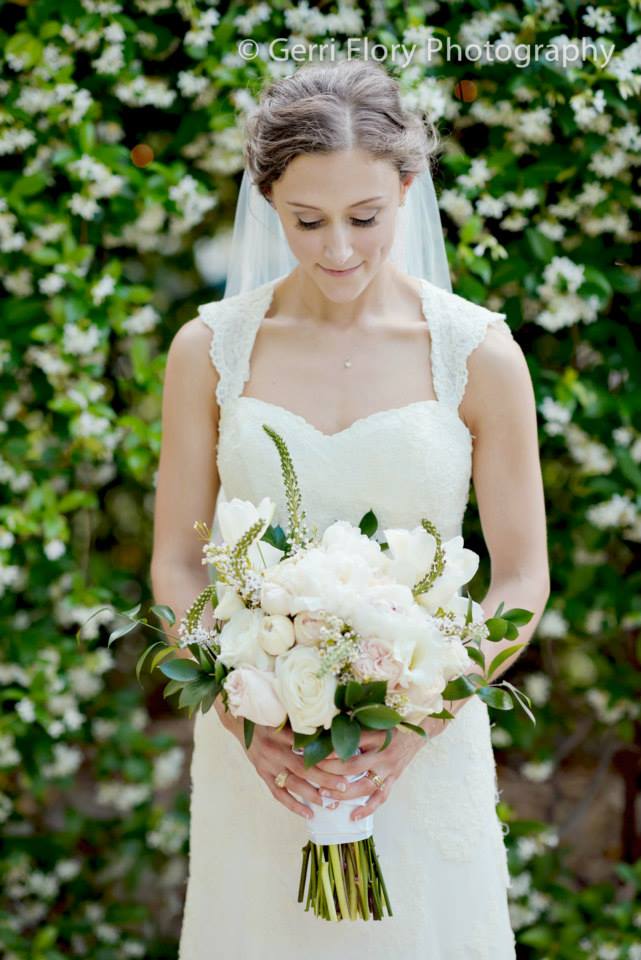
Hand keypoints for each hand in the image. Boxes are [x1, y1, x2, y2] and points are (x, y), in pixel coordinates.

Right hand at [213, 700, 351, 819]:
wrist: (239, 721)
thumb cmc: (268, 714)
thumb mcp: (283, 713)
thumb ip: (302, 722)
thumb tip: (330, 726)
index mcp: (280, 732)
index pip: (306, 745)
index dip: (324, 752)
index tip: (343, 758)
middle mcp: (273, 750)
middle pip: (302, 768)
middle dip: (323, 779)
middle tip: (343, 786)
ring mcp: (267, 765)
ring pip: (291, 784)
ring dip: (311, 795)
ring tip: (329, 804)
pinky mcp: (263, 775)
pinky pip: (278, 793)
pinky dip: (293, 805)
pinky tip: (308, 814)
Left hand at [314, 715, 447, 821]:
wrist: (418, 730)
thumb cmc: (391, 721)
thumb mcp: (374, 718)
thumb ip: (355, 724)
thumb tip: (327, 728)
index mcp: (376, 735)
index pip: (350, 743)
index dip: (332, 750)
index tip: (314, 753)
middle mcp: (383, 754)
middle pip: (353, 766)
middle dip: (331, 772)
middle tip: (313, 774)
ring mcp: (389, 769)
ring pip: (364, 786)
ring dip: (343, 793)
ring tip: (325, 795)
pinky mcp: (393, 779)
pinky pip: (380, 797)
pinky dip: (367, 809)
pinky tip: (353, 816)